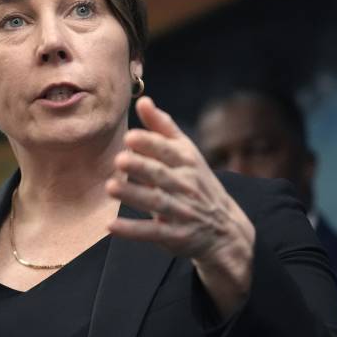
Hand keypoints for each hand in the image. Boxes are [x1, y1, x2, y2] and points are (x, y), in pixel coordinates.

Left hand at [107, 97, 255, 316]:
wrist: (225, 228)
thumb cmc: (197, 183)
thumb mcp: (187, 153)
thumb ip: (162, 128)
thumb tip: (142, 101)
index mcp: (187, 162)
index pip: (168, 150)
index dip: (150, 144)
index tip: (130, 137)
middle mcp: (186, 185)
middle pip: (161, 174)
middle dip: (141, 167)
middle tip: (119, 160)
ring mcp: (182, 211)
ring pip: (156, 202)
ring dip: (133, 195)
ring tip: (110, 187)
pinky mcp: (175, 235)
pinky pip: (152, 232)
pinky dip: (132, 230)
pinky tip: (112, 226)